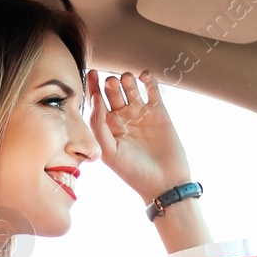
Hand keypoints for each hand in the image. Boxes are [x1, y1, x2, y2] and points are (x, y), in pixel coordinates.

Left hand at [87, 69, 191, 201]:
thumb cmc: (134, 172)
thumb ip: (99, 127)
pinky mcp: (159, 112)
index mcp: (108, 128)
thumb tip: (95, 99)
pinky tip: (144, 77)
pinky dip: (148, 80)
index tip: (91, 73)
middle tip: (112, 83)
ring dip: (127, 79)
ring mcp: (141, 114)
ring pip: (131, 87)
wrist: (165, 183)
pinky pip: (151, 90)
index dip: (92, 86)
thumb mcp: (109, 152)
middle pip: (112, 91)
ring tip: (128, 81)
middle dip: (110, 83)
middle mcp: (123, 119)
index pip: (97, 102)